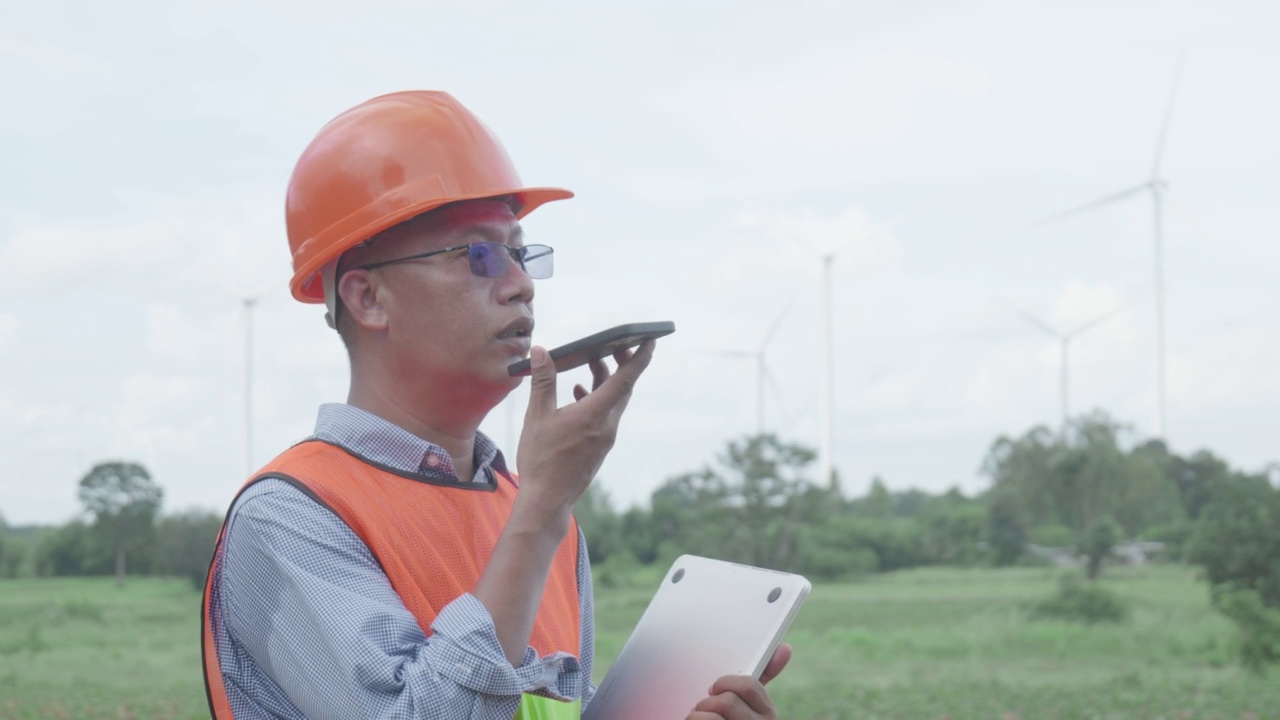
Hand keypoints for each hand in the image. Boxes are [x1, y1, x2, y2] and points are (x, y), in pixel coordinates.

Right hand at [514, 340, 655, 527]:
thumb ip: (542, 381)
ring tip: (589, 364)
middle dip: (621, 363)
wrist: (547, 500)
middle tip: (615, 344)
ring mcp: (605, 438)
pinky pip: (605, 415)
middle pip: (622, 388)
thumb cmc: (541, 460)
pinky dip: (596, 399)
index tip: (649, 339)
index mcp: (595, 415)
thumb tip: (541, 352)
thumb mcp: (537, 416)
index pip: (625, 380)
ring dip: (604, 380)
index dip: (639, 357)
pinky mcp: (599, 447)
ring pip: (612, 401)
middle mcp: (607, 426)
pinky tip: (577, 394)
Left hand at [686, 643, 792, 719]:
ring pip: (710, 717)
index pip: (749, 685)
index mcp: (769, 716)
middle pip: (727, 701)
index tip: (714, 689)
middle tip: (703, 709)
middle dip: (708, 702)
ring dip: (696, 716)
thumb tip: (786, 647)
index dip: (725, 683)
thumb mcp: (751, 706)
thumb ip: (764, 677)